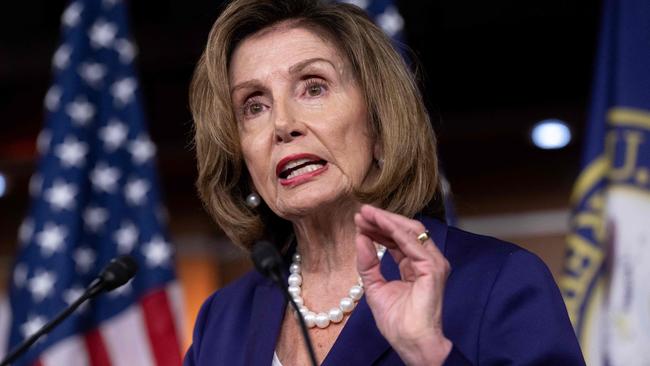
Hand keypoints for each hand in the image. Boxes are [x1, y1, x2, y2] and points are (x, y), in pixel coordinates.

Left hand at [354, 204, 451, 365]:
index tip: (360, 221)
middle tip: (362, 212)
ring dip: (387, 220)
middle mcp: (426, 261)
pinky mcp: (433, 268)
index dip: (379, 229)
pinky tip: (380, 223)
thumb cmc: (398, 323)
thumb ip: (368, 264)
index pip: (397, 241)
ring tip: (367, 214)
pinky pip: (413, 243)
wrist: (412, 343)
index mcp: (415, 266)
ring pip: (411, 231)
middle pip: (404, 231)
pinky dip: (395, 230)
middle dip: (382, 220)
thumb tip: (361, 239)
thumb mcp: (375, 287)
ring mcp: (433, 263)